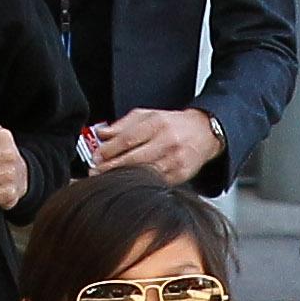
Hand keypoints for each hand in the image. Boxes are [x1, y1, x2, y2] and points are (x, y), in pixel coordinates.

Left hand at [90, 107, 224, 184]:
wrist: (203, 133)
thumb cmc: (173, 124)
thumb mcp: (148, 116)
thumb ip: (123, 124)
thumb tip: (102, 133)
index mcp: (157, 124)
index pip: (128, 138)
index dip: (109, 149)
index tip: (96, 156)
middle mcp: (167, 141)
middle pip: (133, 158)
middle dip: (111, 167)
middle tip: (96, 171)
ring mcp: (174, 160)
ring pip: (144, 173)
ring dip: (123, 178)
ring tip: (108, 180)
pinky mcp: (179, 175)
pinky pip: (155, 182)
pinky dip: (141, 184)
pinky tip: (129, 184)